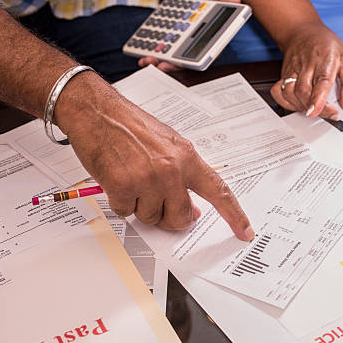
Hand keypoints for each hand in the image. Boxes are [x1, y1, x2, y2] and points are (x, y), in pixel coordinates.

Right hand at [56, 72, 254, 240]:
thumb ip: (184, 176)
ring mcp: (148, 179)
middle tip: (156, 202)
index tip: (245, 231)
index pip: (218, 190)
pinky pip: (126, 212)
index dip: (234, 214)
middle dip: (168, 217)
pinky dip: (120, 202)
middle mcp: (171, 169)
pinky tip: (117, 180)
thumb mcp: (167, 145)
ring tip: (132, 179)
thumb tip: (191, 208)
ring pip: (150, 217)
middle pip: (181, 217)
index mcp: (187, 157)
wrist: (97, 111)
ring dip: (140, 206)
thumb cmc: (130, 125)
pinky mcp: (123, 186)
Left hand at [138, 0, 240, 70]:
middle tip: (164, 65)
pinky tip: (144, 58)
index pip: (208, 54)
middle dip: (174, 66)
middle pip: (186, 63)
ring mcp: (180, 48)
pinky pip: (159, 55)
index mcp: (210, 39)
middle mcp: (195, 47)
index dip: (200, 60)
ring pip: (171, 62)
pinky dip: (151, 58)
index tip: (192, 63)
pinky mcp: (166, 46)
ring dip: (160, 64)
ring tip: (150, 61)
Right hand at [270, 23, 342, 120]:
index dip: (318, 99)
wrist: (303, 32)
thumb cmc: (327, 47)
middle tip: (328, 113)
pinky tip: (298, 103)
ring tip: (314, 107)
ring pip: (290, 93)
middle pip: (303, 91)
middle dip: (314, 107)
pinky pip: (278, 92)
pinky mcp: (283, 75)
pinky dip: (286, 103)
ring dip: (301, 106)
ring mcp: (292, 70)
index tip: (317, 111)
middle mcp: (306, 64)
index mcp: (325, 59)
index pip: (321, 81)